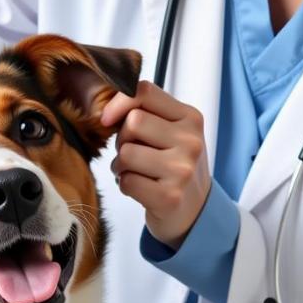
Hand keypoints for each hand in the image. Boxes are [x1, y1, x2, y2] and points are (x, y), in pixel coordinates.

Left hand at [101, 79, 211, 249]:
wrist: (195, 211)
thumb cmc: (175, 165)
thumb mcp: (170, 131)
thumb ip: (144, 112)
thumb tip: (107, 113)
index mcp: (190, 118)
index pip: (145, 91)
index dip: (119, 102)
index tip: (109, 118)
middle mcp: (191, 141)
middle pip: (133, 122)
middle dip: (122, 139)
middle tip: (133, 152)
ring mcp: (182, 170)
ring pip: (126, 153)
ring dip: (121, 165)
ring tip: (135, 172)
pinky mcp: (170, 197)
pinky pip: (127, 181)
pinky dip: (125, 185)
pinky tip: (141, 188)